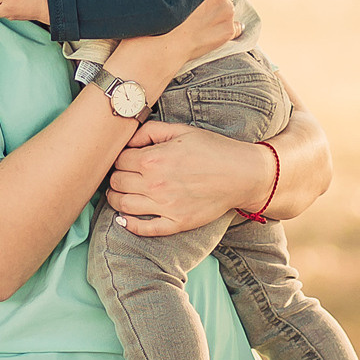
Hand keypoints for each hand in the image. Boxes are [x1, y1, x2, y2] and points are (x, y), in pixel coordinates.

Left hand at [106, 120, 273, 235]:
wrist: (243, 174)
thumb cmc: (214, 149)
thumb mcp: (181, 130)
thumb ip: (150, 131)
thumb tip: (127, 141)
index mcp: (154, 159)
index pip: (119, 161)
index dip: (119, 158)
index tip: (126, 159)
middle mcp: (155, 184)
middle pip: (117, 183)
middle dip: (116, 177)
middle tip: (124, 175)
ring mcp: (165, 206)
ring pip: (123, 206)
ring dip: (116, 199)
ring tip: (121, 193)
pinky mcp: (176, 223)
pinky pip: (143, 229)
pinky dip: (128, 224)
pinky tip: (125, 218)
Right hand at [153, 0, 241, 67]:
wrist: (157, 44)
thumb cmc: (156, 10)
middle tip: (196, 3)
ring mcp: (227, 12)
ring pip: (227, 7)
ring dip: (217, 10)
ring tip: (196, 20)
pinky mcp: (228, 31)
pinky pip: (235, 27)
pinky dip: (225, 28)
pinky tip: (211, 31)